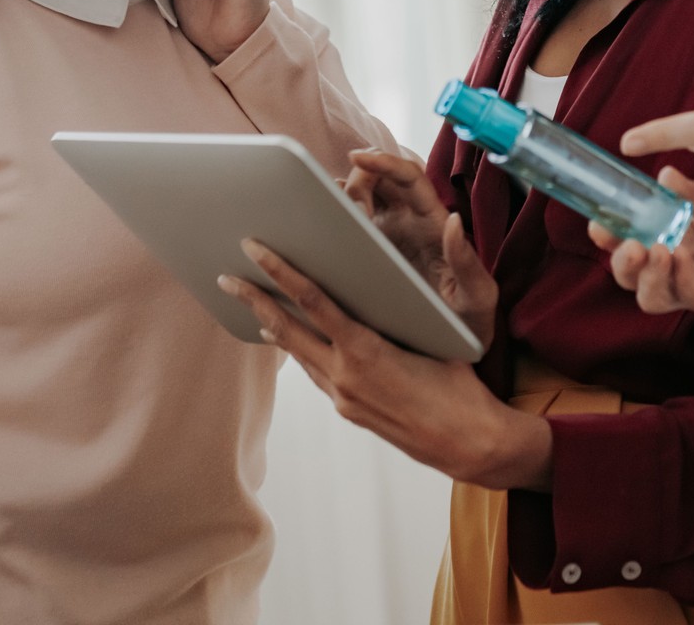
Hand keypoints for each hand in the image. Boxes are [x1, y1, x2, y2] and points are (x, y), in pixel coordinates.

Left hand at [218, 242, 551, 490]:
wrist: (468, 443)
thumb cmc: (460, 385)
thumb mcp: (434, 336)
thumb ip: (402, 306)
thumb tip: (384, 271)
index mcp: (366, 350)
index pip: (313, 301)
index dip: (280, 272)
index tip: (255, 250)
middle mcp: (345, 375)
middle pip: (288, 329)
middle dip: (254, 300)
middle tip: (226, 276)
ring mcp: (343, 397)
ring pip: (298, 352)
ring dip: (271, 325)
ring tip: (248, 301)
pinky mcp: (348, 410)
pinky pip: (315, 372)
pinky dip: (298, 349)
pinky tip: (287, 337)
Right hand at [343, 150, 495, 347]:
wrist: (452, 353)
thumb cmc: (468, 324)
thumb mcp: (477, 298)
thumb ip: (468, 263)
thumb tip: (454, 220)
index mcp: (433, 223)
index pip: (409, 177)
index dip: (384, 161)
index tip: (357, 157)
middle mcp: (409, 222)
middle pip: (380, 178)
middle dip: (358, 180)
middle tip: (346, 210)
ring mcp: (387, 235)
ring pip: (361, 196)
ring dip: (341, 197)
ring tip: (330, 220)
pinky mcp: (369, 252)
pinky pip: (347, 223)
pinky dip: (331, 215)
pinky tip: (315, 227)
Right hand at [593, 169, 693, 354]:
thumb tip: (663, 175)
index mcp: (681, 225)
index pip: (635, 225)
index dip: (611, 219)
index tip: (599, 207)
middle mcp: (682, 255)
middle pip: (630, 263)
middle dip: (614, 250)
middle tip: (609, 233)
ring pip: (646, 290)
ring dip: (636, 271)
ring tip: (645, 248)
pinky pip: (681, 296)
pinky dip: (668, 280)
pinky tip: (671, 257)